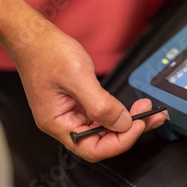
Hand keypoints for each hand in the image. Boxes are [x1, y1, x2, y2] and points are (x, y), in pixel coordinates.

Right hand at [10, 26, 165, 162]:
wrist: (34, 36)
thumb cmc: (47, 53)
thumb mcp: (77, 77)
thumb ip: (100, 104)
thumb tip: (123, 123)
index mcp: (57, 123)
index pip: (92, 149)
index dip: (118, 142)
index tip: (138, 125)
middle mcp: (64, 123)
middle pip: (101, 141)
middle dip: (129, 131)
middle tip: (152, 117)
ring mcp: (72, 113)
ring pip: (105, 128)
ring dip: (128, 122)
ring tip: (148, 110)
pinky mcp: (80, 103)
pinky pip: (103, 115)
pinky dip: (120, 112)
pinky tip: (133, 107)